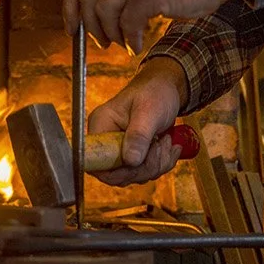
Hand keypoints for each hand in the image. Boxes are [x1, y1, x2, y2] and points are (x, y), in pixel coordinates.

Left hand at [63, 0, 253, 51]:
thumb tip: (82, 10)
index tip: (72, 26)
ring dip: (111, 34)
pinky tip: (137, 43)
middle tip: (100, 41)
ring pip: (103, 12)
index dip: (69, 6)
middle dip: (90, 25)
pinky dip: (130, 39)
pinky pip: (127, 24)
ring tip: (123, 41)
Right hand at [88, 58, 191, 185]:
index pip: (94, 161)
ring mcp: (119, 148)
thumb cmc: (155, 91)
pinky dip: (161, 163)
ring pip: (134, 175)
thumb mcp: (148, 111)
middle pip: (117, 174)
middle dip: (145, 166)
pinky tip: (168, 146)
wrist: (166, 88)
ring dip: (156, 164)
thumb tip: (131, 161)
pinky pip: (144, 172)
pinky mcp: (133, 154)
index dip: (116, 170)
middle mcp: (106, 139)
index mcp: (101, 125)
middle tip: (161, 146)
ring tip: (167, 141)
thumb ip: (139, 135)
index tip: (138, 162)